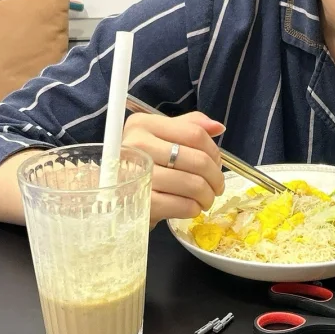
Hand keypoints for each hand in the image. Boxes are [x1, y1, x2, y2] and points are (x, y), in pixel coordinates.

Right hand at [122, 110, 225, 225]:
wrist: (116, 197)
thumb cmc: (144, 165)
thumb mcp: (161, 138)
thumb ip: (189, 126)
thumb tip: (218, 127)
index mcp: (142, 125)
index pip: (194, 134)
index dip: (214, 151)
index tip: (217, 163)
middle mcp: (137, 146)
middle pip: (198, 160)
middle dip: (215, 177)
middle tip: (217, 187)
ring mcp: (138, 175)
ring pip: (193, 184)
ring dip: (207, 195)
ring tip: (206, 199)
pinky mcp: (142, 201)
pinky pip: (182, 205)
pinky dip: (194, 208)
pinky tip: (191, 207)